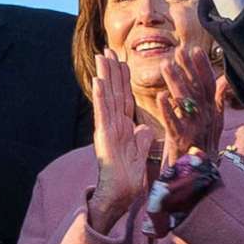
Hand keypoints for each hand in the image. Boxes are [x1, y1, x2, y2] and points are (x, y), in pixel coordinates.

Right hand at [85, 51, 156, 235]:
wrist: (121, 193)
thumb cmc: (129, 177)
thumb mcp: (141, 153)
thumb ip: (142, 139)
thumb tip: (144, 129)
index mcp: (123, 126)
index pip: (124, 97)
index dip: (122, 79)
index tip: (121, 60)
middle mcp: (113, 124)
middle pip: (114, 92)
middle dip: (110, 71)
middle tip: (106, 50)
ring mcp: (107, 129)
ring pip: (107, 97)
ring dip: (104, 77)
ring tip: (100, 58)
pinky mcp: (105, 136)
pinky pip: (103, 113)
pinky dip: (101, 97)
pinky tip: (98, 82)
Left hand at [148, 47, 220, 165]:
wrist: (199, 183)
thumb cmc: (202, 151)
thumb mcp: (214, 125)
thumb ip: (218, 102)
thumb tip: (224, 80)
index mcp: (212, 114)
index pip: (209, 85)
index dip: (202, 67)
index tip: (194, 49)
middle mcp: (206, 120)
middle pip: (198, 90)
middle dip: (188, 69)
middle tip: (178, 51)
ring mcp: (195, 131)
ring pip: (186, 103)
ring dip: (177, 83)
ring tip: (166, 66)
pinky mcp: (181, 144)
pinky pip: (174, 125)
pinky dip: (169, 110)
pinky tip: (161, 97)